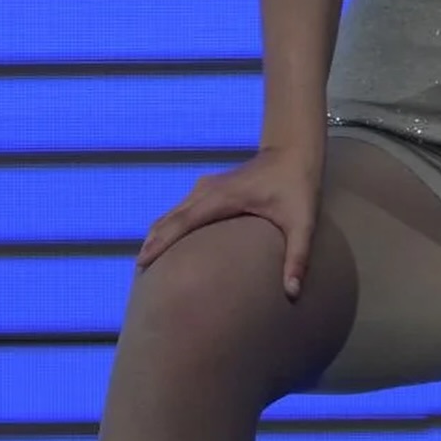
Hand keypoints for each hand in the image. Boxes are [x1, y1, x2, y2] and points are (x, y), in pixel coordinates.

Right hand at [135, 144, 323, 300]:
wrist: (295, 148)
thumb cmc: (299, 185)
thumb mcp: (302, 222)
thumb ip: (298, 257)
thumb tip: (293, 292)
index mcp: (224, 197)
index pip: (184, 221)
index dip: (162, 241)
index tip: (142, 262)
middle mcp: (209, 190)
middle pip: (171, 218)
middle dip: (152, 243)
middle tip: (137, 274)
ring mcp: (208, 187)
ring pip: (174, 213)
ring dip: (158, 235)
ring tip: (144, 264)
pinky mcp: (212, 189)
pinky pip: (183, 210)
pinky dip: (169, 226)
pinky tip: (165, 243)